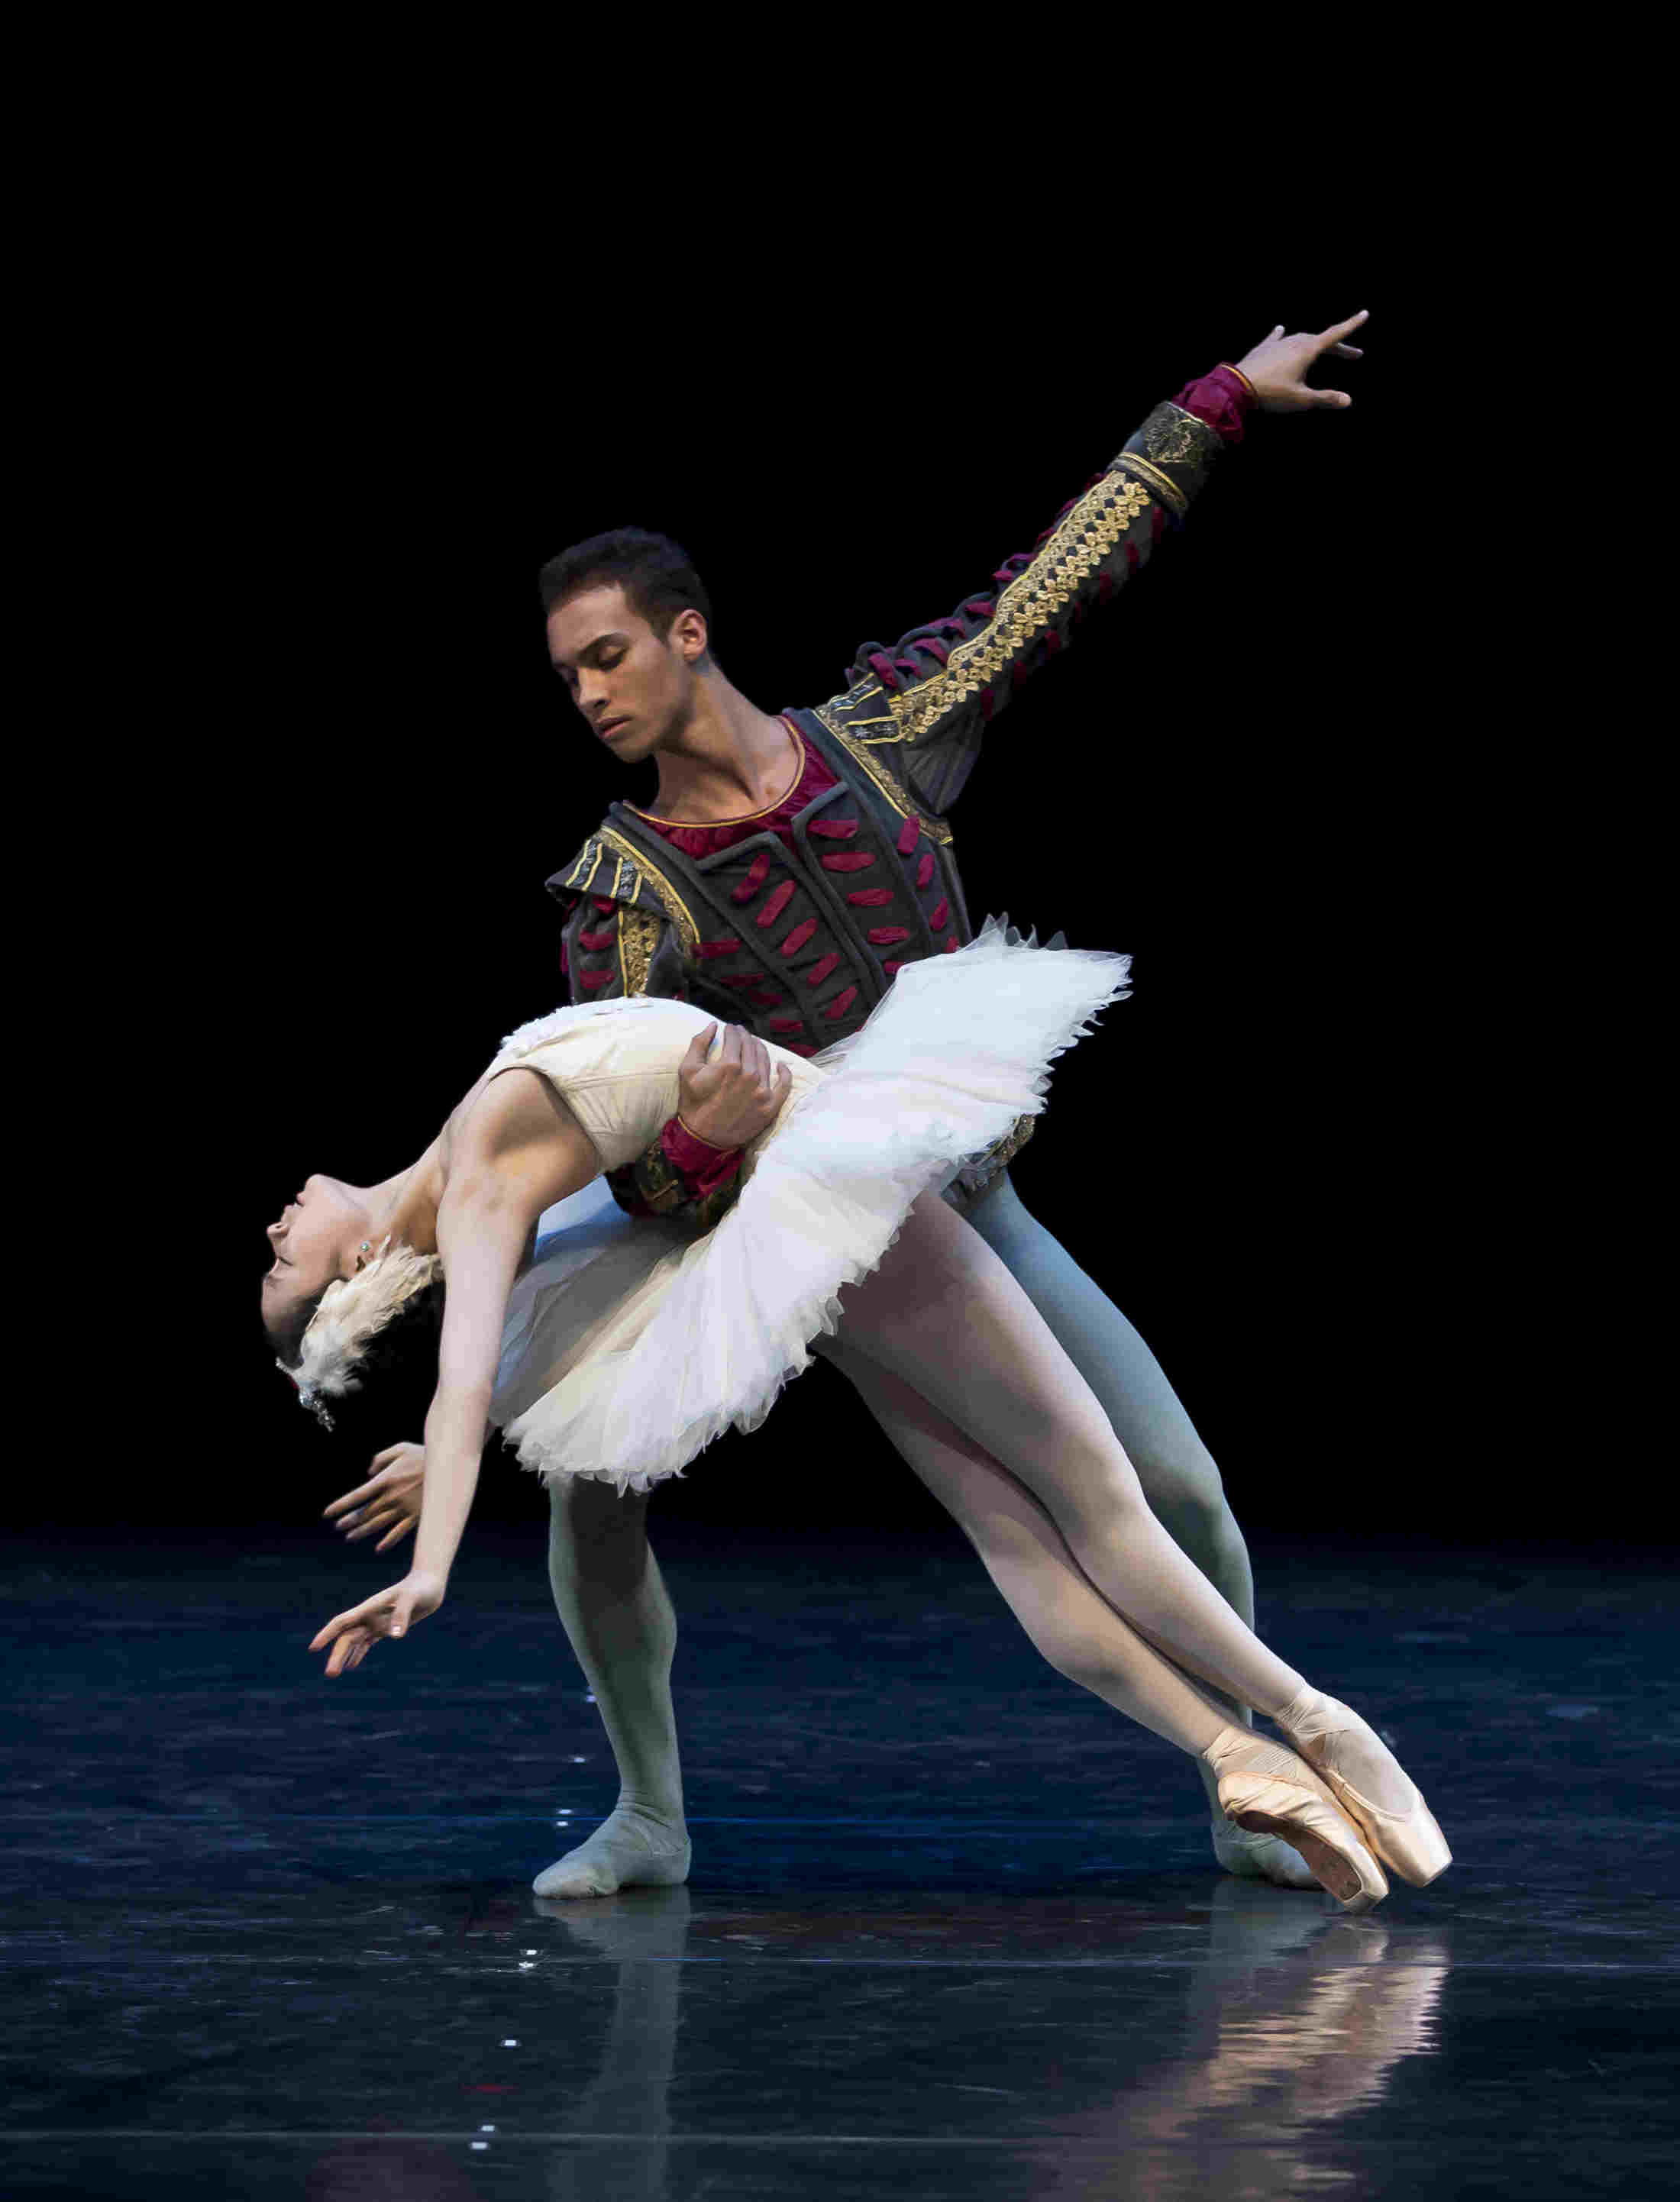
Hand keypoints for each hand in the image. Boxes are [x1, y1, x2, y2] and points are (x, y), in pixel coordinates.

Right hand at [308, 1569, 446, 1675]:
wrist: (430, 1583)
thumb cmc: (422, 1588)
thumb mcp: (413, 1599)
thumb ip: (402, 1614)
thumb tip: (394, 1636)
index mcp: (370, 1607)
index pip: (343, 1622)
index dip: (327, 1634)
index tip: (313, 1648)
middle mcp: (370, 1616)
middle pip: (347, 1637)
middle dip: (337, 1654)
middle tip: (330, 1674)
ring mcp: (376, 1621)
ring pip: (355, 1641)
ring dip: (344, 1656)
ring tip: (334, 1674)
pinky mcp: (386, 1627)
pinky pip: (368, 1642)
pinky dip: (359, 1653)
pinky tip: (351, 1666)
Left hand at [322, 1443, 424, 1553]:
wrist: (450, 1467)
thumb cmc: (424, 1454)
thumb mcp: (400, 1448)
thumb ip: (380, 1458)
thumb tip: (369, 1472)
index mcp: (385, 1481)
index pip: (357, 1496)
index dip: (340, 1505)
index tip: (327, 1514)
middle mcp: (391, 1498)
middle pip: (365, 1513)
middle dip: (349, 1521)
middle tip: (338, 1528)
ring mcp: (404, 1509)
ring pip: (378, 1524)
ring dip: (363, 1532)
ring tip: (350, 1538)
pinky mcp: (417, 1516)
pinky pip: (399, 1532)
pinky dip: (388, 1541)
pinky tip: (379, 1548)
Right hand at [675, 1020, 791, 1150]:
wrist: (703, 1138)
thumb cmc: (694, 1103)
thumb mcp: (687, 1070)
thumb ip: (698, 1043)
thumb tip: (713, 1025)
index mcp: (730, 1065)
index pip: (735, 1038)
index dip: (731, 1030)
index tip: (729, 1028)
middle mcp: (750, 1076)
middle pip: (752, 1047)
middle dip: (745, 1036)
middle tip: (741, 1034)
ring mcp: (763, 1091)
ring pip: (766, 1060)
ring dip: (760, 1049)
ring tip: (754, 1045)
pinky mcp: (771, 1106)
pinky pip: (784, 1084)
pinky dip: (784, 1072)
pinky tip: (780, 1065)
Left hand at [1233, 310, 1368, 412]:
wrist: (1236, 387)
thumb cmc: (1271, 393)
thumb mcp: (1301, 399)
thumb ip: (1325, 398)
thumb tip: (1348, 400)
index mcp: (1307, 350)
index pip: (1334, 335)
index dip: (1351, 325)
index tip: (1365, 314)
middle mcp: (1294, 342)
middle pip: (1321, 340)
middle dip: (1338, 346)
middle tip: (1353, 355)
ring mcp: (1277, 343)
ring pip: (1301, 338)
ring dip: (1315, 342)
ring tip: (1323, 347)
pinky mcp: (1263, 348)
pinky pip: (1275, 338)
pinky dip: (1281, 334)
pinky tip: (1280, 328)